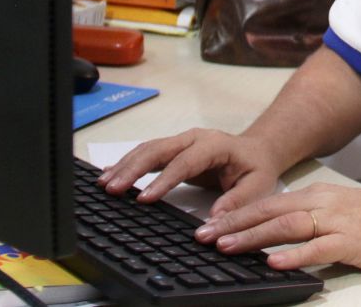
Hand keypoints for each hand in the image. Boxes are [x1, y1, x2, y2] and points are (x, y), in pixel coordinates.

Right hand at [97, 128, 280, 212]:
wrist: (256, 151)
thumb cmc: (255, 169)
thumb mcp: (257, 187)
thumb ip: (236, 203)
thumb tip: (212, 222)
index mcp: (214, 145)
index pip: (184, 162)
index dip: (162, 180)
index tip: (143, 200)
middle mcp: (193, 139)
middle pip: (158, 150)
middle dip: (132, 168)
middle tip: (111, 189)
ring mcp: (181, 142)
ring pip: (147, 150)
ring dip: (124, 165)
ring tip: (104, 184)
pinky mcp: (172, 150)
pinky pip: (147, 154)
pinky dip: (127, 163)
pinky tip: (108, 173)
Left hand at [195, 182, 360, 270]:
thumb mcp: (338, 210)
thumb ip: (308, 219)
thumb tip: (273, 236)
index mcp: (316, 194)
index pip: (268, 202)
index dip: (236, 213)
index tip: (208, 225)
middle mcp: (322, 202)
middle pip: (269, 211)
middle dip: (234, 224)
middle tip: (203, 236)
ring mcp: (336, 220)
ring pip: (286, 225)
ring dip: (253, 237)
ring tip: (226, 247)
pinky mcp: (351, 240)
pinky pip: (317, 247)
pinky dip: (293, 254)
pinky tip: (273, 262)